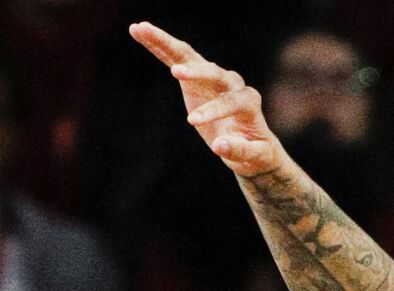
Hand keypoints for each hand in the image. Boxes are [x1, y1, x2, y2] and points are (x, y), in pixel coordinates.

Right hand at [130, 23, 283, 177]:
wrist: (252, 142)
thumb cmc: (254, 151)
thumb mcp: (253, 157)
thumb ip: (239, 150)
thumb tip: (219, 145)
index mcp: (248, 102)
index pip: (232, 102)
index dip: (214, 110)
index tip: (193, 122)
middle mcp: (233, 83)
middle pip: (214, 71)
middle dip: (197, 72)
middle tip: (177, 73)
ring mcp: (214, 76)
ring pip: (191, 56)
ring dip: (167, 43)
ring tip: (142, 30)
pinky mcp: (197, 76)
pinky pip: (177, 57)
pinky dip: (159, 45)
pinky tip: (139, 31)